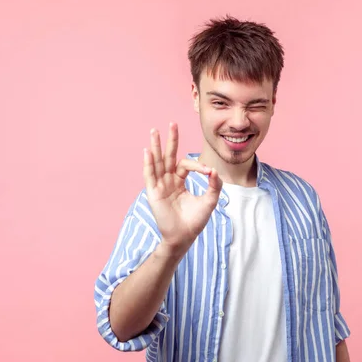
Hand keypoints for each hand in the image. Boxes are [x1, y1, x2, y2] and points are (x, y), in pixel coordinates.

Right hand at [143, 123, 221, 255]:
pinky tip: (148, 151)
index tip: (207, 171)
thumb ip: (214, 185)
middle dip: (170, 140)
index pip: (186, 165)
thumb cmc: (195, 221)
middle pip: (168, 156)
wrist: (184, 237)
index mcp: (179, 181)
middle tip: (171, 123)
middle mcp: (168, 181)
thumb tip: (214, 171)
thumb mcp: (209, 201)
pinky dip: (148, 163)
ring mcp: (160, 186)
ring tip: (154, 131)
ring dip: (156, 146)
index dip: (197, 165)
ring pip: (157, 162)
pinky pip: (150, 175)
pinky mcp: (153, 193)